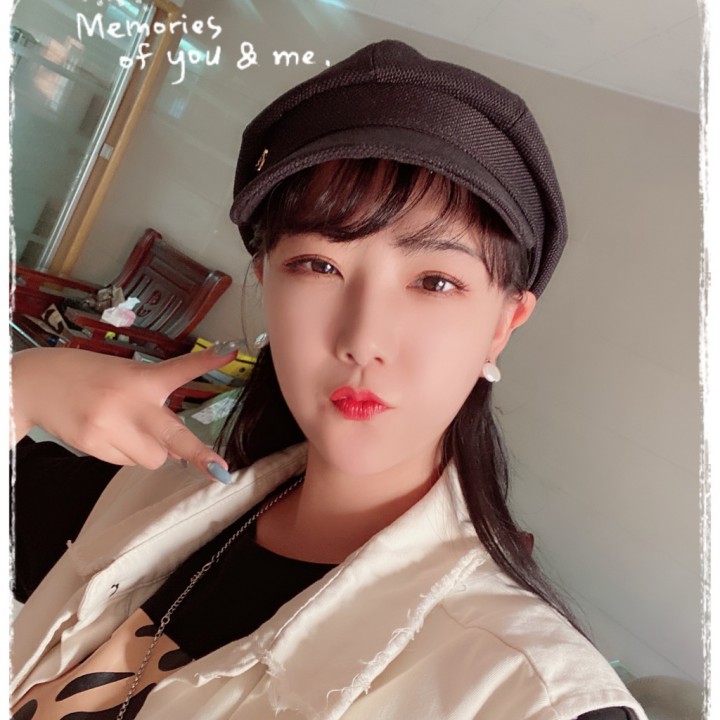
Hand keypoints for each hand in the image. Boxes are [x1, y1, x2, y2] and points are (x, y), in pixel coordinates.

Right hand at [11, 344, 243, 479]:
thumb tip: (174, 446)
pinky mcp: (92, 444)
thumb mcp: (127, 376)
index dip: (206, 361)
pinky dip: (126, 454)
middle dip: (197, 454)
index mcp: (141, 378)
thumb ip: (153, 402)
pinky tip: (110, 433)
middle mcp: (128, 402)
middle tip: (217, 469)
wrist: (37, 383)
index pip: (179, 369)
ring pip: (152, 459)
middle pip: (172, 437)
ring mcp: (109, 426)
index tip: (230, 353)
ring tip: (128, 428)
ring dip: (151, 451)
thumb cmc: (89, 377)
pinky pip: (126, 463)